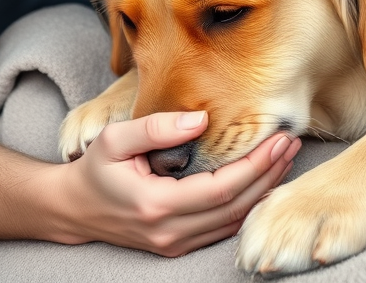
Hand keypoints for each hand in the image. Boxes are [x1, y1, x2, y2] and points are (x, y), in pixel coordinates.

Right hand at [57, 111, 299, 256]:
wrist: (74, 208)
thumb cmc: (95, 168)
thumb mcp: (114, 138)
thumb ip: (155, 127)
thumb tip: (201, 120)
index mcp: (156, 205)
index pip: (222, 187)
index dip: (255, 164)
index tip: (277, 137)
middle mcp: (170, 232)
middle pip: (236, 206)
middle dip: (269, 174)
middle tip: (291, 142)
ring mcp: (175, 243)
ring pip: (234, 220)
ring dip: (265, 189)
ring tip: (285, 157)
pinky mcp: (179, 245)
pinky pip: (224, 227)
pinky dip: (249, 204)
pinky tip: (264, 180)